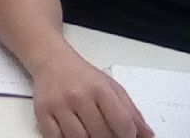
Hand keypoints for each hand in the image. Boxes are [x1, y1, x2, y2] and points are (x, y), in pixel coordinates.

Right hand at [29, 48, 151, 137]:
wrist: (50, 59)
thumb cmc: (82, 75)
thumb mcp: (112, 86)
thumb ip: (131, 111)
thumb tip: (147, 135)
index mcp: (99, 89)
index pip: (123, 125)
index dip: (128, 136)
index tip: (124, 134)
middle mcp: (78, 96)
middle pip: (102, 135)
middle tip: (106, 132)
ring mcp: (58, 104)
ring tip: (89, 131)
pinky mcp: (41, 111)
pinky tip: (71, 131)